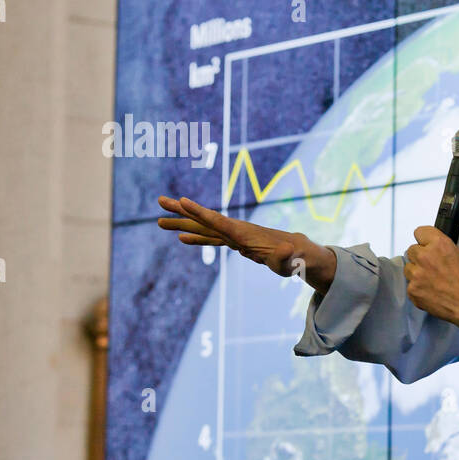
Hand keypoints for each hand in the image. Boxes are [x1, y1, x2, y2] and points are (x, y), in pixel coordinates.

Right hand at [156, 196, 336, 292]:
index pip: (218, 221)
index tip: (182, 200)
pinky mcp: (235, 243)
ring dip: (182, 224)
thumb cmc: (294, 258)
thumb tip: (287, 249)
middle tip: (159, 200)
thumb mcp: (290, 260)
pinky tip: (181, 238)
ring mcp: (233, 236)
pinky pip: (210, 239)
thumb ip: (286, 256)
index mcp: (243, 233)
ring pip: (203, 229)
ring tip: (159, 221)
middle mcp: (235, 231)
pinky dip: (196, 238)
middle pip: (204, 220)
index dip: (200, 212)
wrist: (298, 253)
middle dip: (182, 211)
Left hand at [402, 226, 458, 325]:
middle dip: (420, 257)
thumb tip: (432, 250)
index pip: (419, 232)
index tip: (426, 245)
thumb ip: (442, 249)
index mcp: (439, 244)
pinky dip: (418, 289)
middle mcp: (425, 257)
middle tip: (432, 267)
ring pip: (408, 268)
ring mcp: (417, 275)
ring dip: (417, 272)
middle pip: (412, 250)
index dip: (424, 240)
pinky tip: (431, 292)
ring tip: (432, 281)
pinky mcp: (413, 291)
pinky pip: (410, 285)